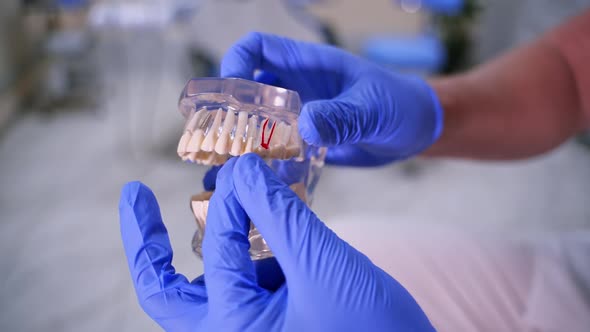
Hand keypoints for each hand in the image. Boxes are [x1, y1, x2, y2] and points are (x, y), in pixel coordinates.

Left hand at [119, 154, 434, 330]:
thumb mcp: (323, 265)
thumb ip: (279, 213)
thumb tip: (242, 168)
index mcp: (232, 331)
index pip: (217, 246)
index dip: (233, 197)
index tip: (249, 164)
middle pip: (166, 290)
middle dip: (148, 242)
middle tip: (138, 195)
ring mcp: (250, 329)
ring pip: (208, 278)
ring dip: (212, 234)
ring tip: (225, 190)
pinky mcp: (272, 319)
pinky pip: (245, 278)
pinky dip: (250, 245)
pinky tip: (269, 218)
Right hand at [221, 32, 443, 165]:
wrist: (416, 131)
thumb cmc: (400, 106)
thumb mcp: (373, 109)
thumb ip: (342, 116)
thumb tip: (306, 126)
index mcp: (309, 64)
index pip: (259, 47)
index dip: (237, 61)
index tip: (228, 92)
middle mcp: (299, 87)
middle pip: (249, 87)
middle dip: (231, 108)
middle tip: (223, 139)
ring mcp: (301, 114)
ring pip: (259, 119)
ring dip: (245, 139)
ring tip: (234, 165)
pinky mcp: (307, 140)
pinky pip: (277, 146)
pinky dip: (267, 160)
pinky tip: (262, 180)